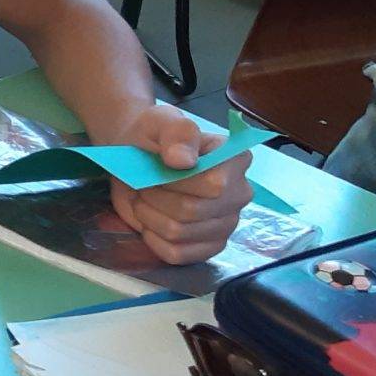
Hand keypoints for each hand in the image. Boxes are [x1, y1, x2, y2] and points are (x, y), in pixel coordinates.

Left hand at [103, 104, 252, 265]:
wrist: (136, 156)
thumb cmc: (153, 137)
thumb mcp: (161, 121)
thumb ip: (176, 134)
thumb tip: (183, 160)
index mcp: (236, 160)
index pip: (213, 186)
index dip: (175, 181)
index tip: (159, 167)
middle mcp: (239, 194)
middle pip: (191, 212)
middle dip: (155, 198)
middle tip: (145, 184)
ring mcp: (226, 224)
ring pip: (179, 234)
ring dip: (149, 216)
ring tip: (146, 199)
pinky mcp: (208, 246)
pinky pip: (177, 254)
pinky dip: (153, 239)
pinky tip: (150, 222)